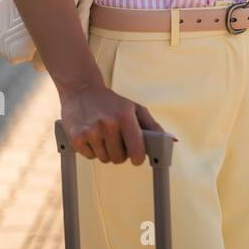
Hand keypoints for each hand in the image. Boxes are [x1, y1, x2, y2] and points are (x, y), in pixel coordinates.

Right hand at [60, 84, 175, 164]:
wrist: (82, 90)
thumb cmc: (112, 102)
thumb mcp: (134, 108)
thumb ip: (153, 126)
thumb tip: (172, 140)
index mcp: (125, 116)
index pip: (136, 150)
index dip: (138, 157)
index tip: (136, 157)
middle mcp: (108, 123)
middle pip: (119, 158)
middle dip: (120, 153)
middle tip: (116, 140)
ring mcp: (91, 131)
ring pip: (104, 159)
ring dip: (105, 152)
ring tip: (103, 136)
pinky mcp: (76, 137)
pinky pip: (89, 157)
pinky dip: (91, 151)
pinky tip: (92, 136)